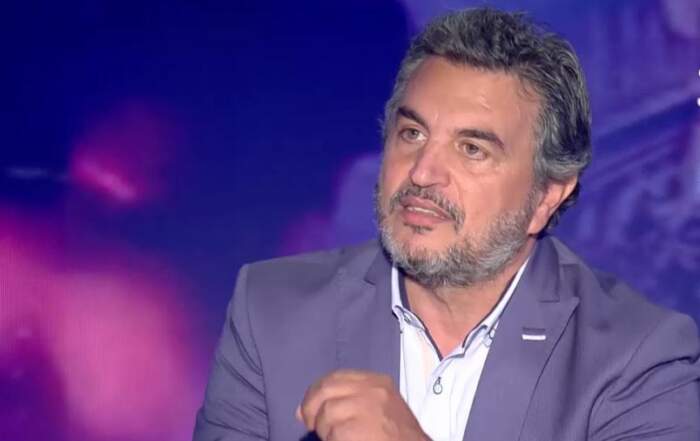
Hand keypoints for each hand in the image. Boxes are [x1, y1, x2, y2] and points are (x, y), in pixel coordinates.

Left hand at [296, 369, 428, 440]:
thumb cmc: (397, 436)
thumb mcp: (378, 409)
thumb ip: (345, 402)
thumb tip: (302, 411)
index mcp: (377, 382)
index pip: (336, 377)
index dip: (317, 391)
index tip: (309, 408)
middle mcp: (371, 390)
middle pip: (326, 389)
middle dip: (311, 407)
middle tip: (311, 425)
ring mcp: (365, 407)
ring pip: (326, 413)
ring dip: (325, 430)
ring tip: (338, 438)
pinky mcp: (357, 429)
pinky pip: (332, 434)